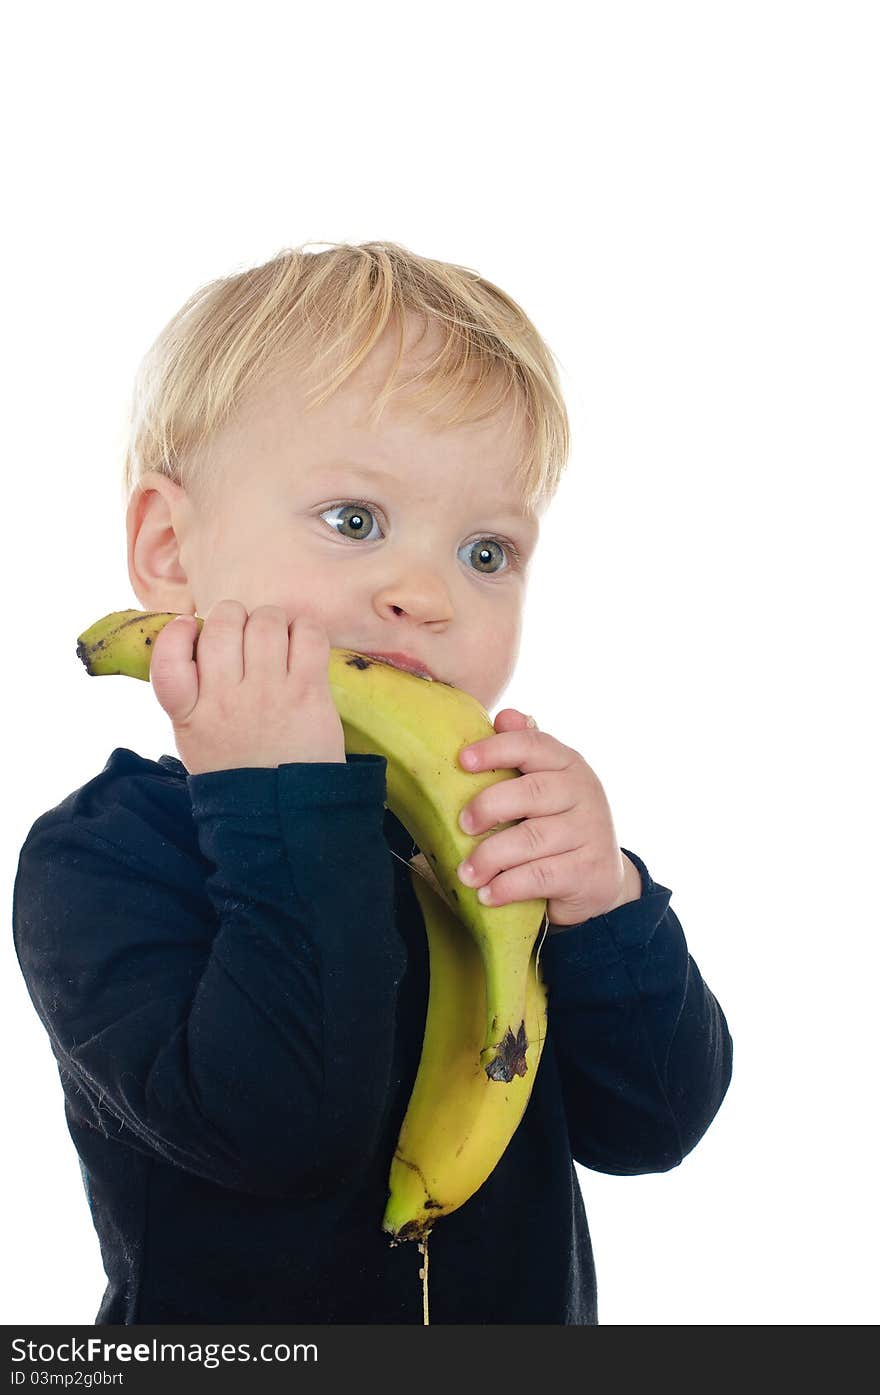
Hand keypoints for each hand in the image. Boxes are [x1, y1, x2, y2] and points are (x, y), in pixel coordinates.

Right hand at [149, 599, 346, 774]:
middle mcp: (225, 698)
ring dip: (271, 621)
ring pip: (265, 622)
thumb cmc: (240, 768)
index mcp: (190, 713)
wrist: (286, 811)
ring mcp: (268, 693)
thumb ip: (189, 693)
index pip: (167, 658)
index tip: (188, 627)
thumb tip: (196, 636)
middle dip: (233, 617)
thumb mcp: (195, 737)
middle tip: (244, 634)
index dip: (175, 632)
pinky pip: (307, 634)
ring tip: (276, 640)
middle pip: (222, 624)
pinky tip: (301, 645)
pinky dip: (304, 629)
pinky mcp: (308, 692)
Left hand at [455, 709, 640, 927]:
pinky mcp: (589, 871)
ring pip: (532, 839)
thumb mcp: (541, 787)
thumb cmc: (555, 825)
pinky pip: (541, 876)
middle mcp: (584, 792)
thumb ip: (522, 753)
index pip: (533, 745)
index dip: (497, 749)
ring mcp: (590, 832)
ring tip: (466, 873)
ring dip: (490, 857)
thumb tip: (505, 714)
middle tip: (462, 825)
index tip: (463, 761)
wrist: (598, 880)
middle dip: (489, 807)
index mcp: (567, 763)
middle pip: (531, 792)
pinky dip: (508, 886)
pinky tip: (488, 894)